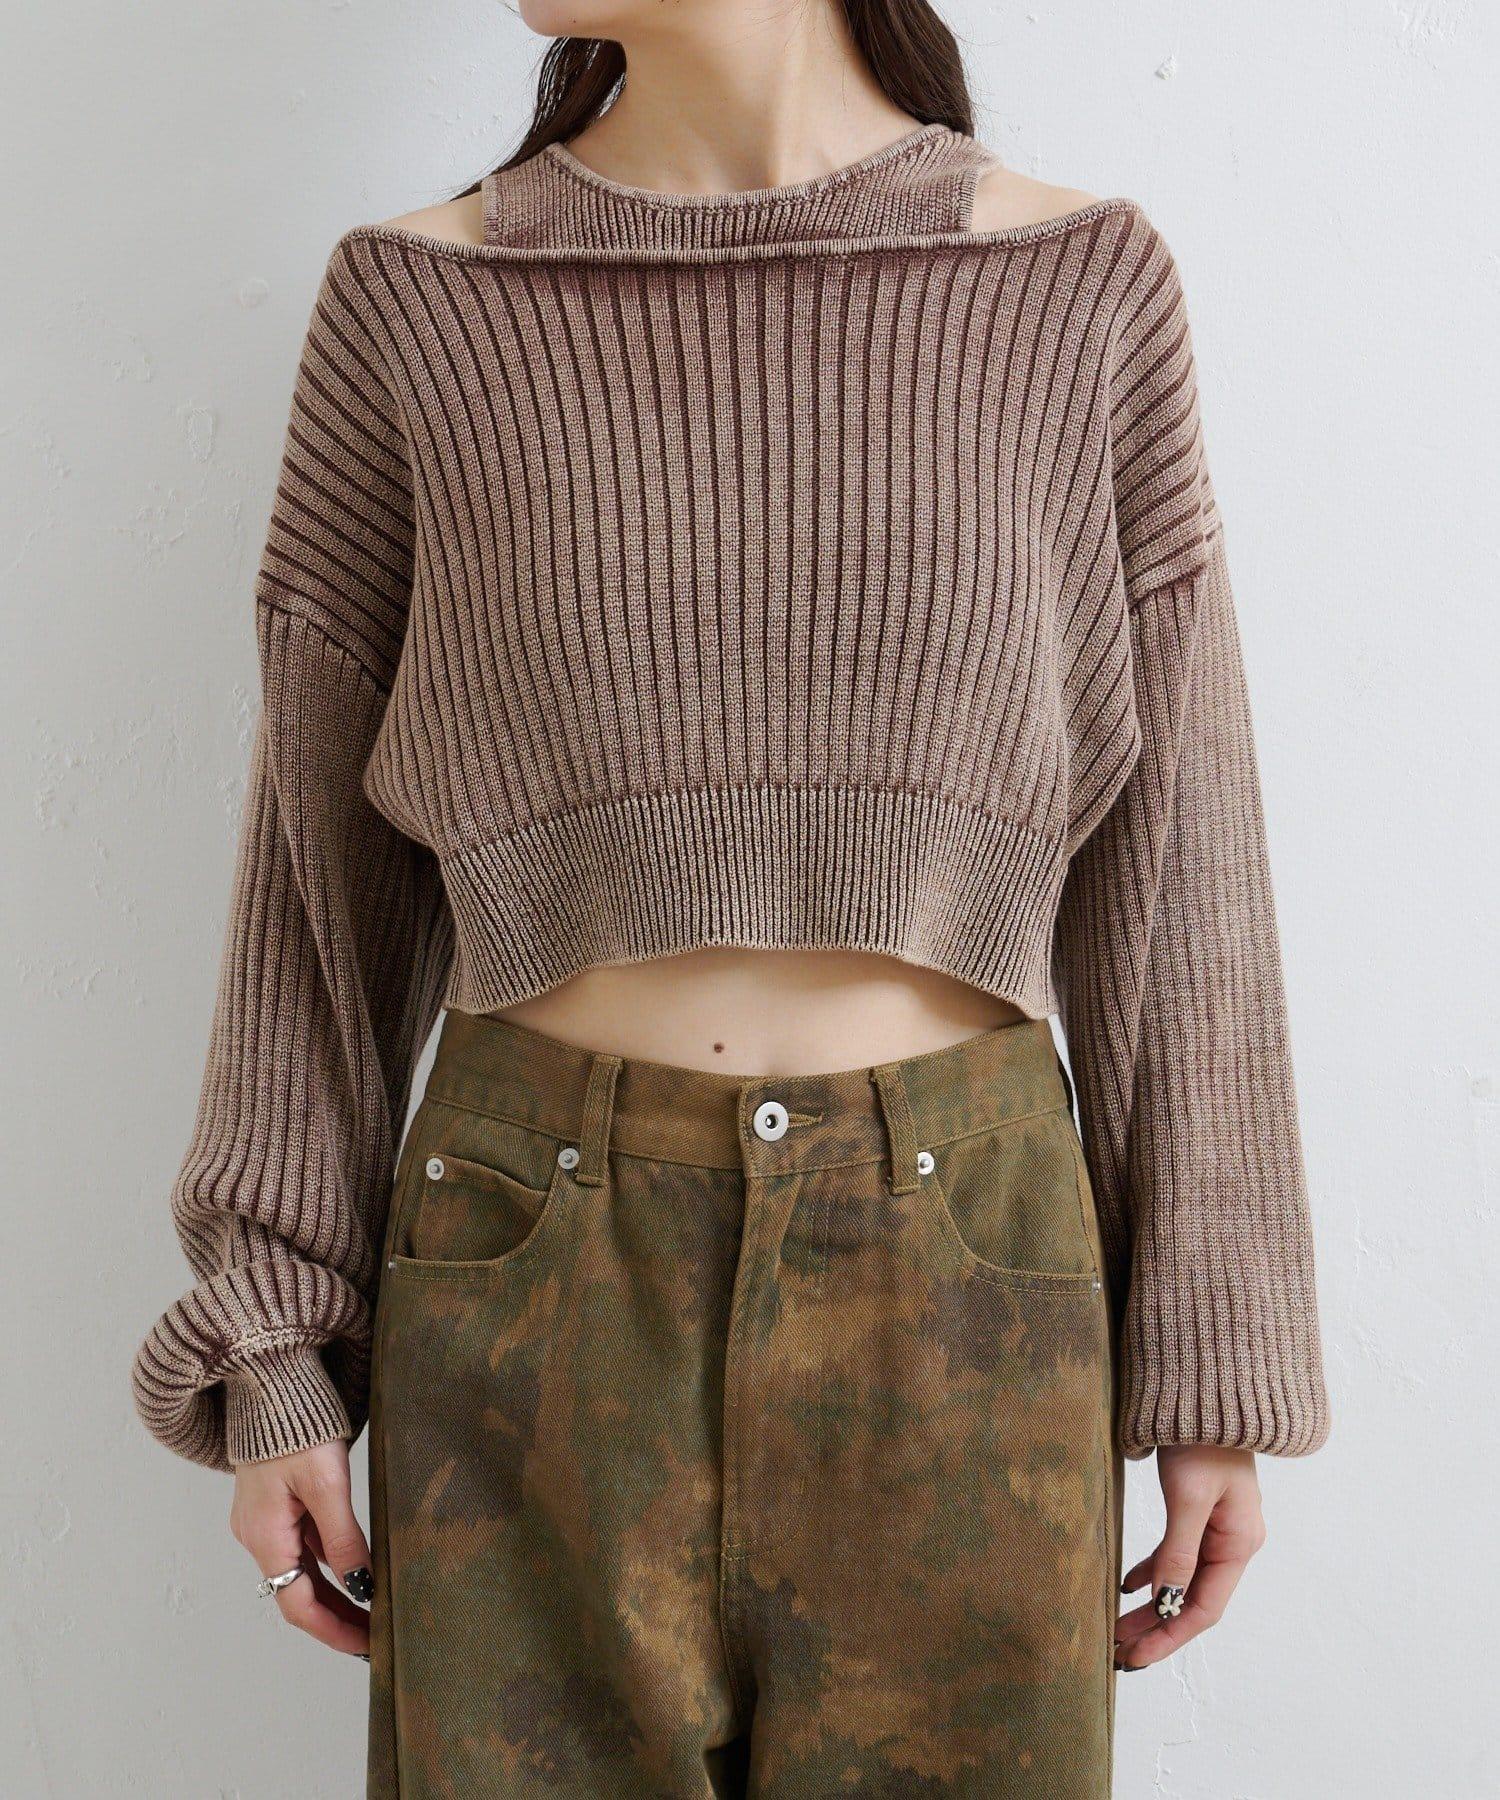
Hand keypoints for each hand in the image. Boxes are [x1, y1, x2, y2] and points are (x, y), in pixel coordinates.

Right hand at [230, 1438, 372, 1656]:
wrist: (270, 1381)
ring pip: (301, 1570)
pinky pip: (302, 1545)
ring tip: (372, 1611)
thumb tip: (361, 1587)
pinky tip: (356, 1570)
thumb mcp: (327, 1485)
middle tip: (375, 1638)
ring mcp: (264, 1519)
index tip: (366, 1647)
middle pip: (297, 1593)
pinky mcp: (275, 1503)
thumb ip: (344, 1539)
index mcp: (264, 1535)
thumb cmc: (298, 1427)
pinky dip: (328, 1563)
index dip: (333, 1630)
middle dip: (335, 1618)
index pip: (297, 1604)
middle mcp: (257, 1534)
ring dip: (333, 1593)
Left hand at [1115, 1446, 1265, 1671]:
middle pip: (1192, 1599)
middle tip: (1118, 1651)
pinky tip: (1129, 1583)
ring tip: (1118, 1626)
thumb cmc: (1202, 1438)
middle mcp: (1232, 1541)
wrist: (1207, 1387)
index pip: (1202, 1608)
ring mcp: (1217, 1527)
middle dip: (1156, 1626)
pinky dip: (1154, 1571)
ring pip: (1182, 1579)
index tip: (1136, 1657)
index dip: (1169, 1636)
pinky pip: (1177, 1554)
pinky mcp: (1200, 1510)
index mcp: (1237, 1543)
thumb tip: (1164, 1602)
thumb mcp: (1188, 1496)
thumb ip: (1178, 1551)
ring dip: (1151, 1603)